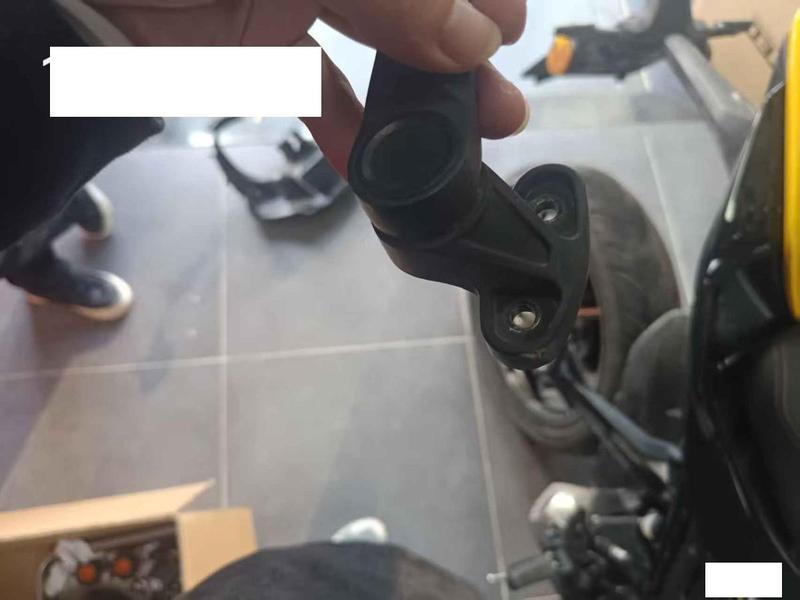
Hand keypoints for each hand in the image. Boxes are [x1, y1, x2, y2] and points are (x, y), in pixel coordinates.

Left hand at [87, 0, 528, 174]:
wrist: (73, 0)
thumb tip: (474, 37)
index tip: (510, 26)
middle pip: (414, 6)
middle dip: (465, 48)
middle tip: (504, 93)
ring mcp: (294, 4)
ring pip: (379, 50)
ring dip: (429, 96)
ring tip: (482, 129)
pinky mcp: (259, 53)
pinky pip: (319, 91)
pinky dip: (351, 131)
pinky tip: (383, 169)